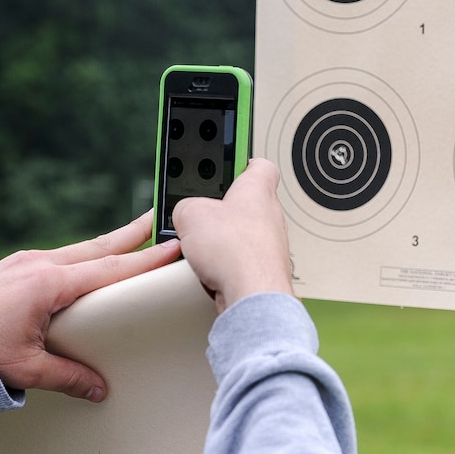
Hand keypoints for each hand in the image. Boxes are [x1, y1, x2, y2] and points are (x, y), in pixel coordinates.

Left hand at [0, 211, 180, 401]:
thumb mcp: (26, 368)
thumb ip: (67, 377)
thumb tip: (98, 389)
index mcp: (46, 285)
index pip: (108, 270)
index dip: (144, 260)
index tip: (172, 247)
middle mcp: (38, 265)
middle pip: (98, 247)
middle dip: (132, 234)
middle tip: (159, 218)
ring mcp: (25, 262)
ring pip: (79, 249)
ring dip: (108, 244)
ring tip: (132, 236)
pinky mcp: (15, 266)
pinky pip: (60, 256)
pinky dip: (83, 254)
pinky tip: (88, 261)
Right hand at [171, 158, 294, 312]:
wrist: (252, 294)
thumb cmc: (236, 252)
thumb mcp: (189, 213)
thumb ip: (184, 205)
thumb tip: (184, 214)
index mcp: (257, 188)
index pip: (258, 163)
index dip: (241, 160)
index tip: (228, 158)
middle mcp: (270, 214)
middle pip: (244, 202)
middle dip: (220, 208)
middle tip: (200, 212)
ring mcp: (269, 243)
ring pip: (241, 234)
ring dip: (221, 239)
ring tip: (201, 247)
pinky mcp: (262, 268)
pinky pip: (239, 259)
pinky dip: (224, 262)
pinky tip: (210, 268)